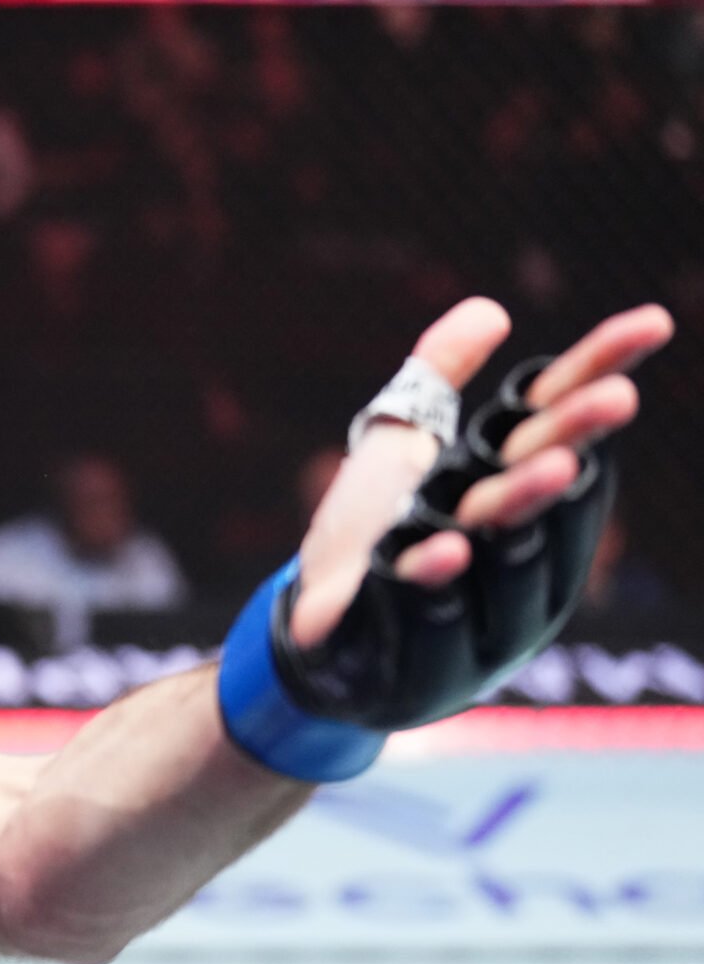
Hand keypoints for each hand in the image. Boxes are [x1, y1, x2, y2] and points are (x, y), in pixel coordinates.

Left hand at [290, 297, 672, 650]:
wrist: (314, 632)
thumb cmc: (373, 534)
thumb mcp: (397, 450)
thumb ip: (435, 380)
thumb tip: (490, 309)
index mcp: (513, 503)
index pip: (559, 432)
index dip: (596, 378)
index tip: (650, 323)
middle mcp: (509, 560)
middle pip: (542, 494)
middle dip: (573, 445)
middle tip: (614, 398)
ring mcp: (471, 614)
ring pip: (505, 559)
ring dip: (525, 508)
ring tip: (548, 465)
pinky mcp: (407, 654)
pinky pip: (426, 620)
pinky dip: (435, 583)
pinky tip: (445, 549)